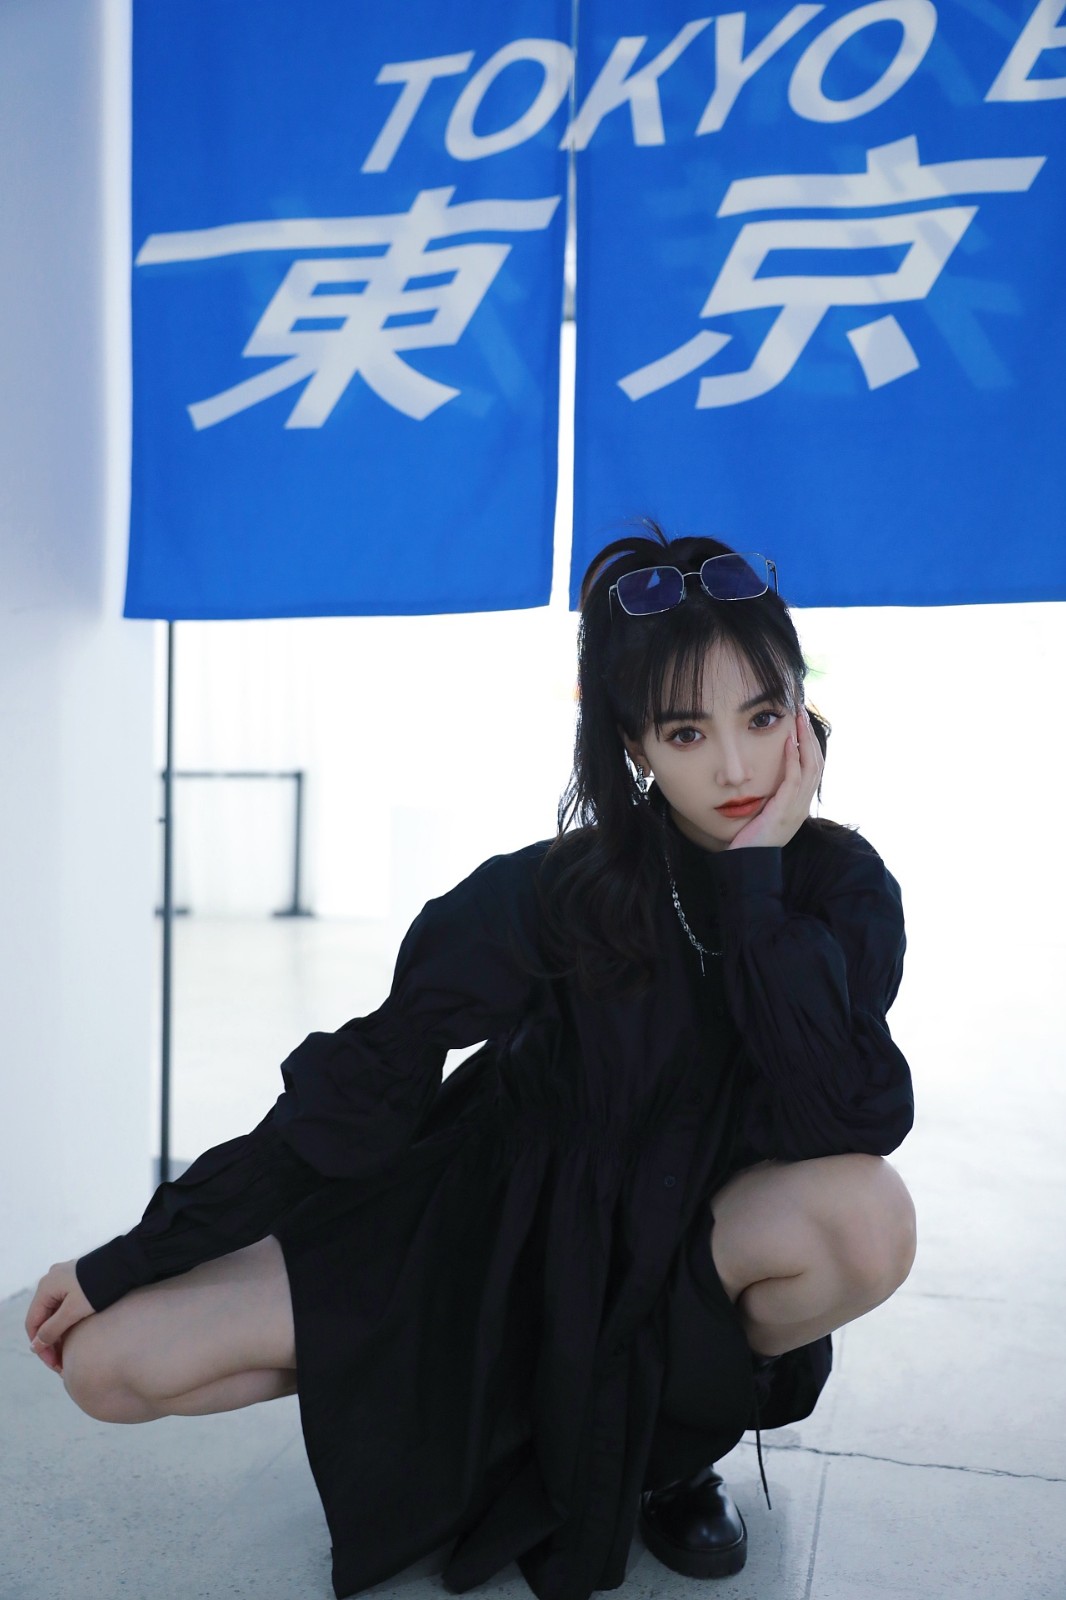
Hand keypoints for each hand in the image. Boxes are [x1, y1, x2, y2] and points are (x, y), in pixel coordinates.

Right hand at [25, 1260, 94, 1374]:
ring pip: (54, 1312)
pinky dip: (67, 1321)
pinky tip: (76, 1334)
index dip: (40, 1346)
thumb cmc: (100, 1285)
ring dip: (60, 1333)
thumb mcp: (74, 1311)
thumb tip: (35, 1345)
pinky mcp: (77, 1280)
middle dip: (51, 1342)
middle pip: (43, 1318)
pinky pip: (65, 1305)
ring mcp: (64, 1279)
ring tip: (70, 1352)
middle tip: (62, 1362)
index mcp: (45, 1287)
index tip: (54, 1363)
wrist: (127, 1261)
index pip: (33, 1323)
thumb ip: (53, 1329)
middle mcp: (51, 1280)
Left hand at [728, 703, 823, 850]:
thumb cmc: (750, 839)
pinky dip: (793, 760)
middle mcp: (803, 805)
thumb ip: (769, 796)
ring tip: (798, 720)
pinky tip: (788, 743)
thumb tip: (764, 777)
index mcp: (800, 805)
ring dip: (804, 741)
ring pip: (810, 768)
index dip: (809, 745)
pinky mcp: (785, 811)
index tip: (801, 724)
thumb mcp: (764, 813)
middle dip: (809, 736)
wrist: (747, 864)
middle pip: (816, 763)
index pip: (812, 769)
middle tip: (802, 712)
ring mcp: (797, 809)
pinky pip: (793, 780)